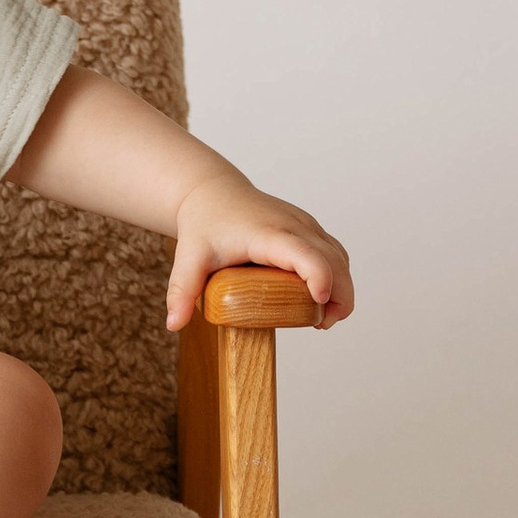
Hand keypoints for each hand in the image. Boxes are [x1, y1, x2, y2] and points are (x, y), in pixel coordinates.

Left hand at [165, 167, 353, 333]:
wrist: (213, 192)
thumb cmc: (204, 223)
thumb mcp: (188, 257)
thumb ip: (181, 291)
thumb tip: (174, 324)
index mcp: (269, 233)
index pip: (306, 253)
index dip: (320, 278)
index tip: (319, 304)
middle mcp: (295, 226)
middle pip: (334, 260)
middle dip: (339, 296)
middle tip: (322, 325)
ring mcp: (306, 226)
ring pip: (340, 257)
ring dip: (342, 289)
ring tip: (323, 319)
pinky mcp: (310, 229)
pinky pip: (335, 253)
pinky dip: (338, 277)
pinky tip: (322, 300)